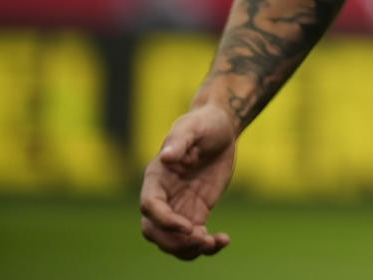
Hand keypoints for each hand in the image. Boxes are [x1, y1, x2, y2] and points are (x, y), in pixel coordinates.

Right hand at [140, 103, 238, 258]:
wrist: (222, 128)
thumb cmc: (203, 123)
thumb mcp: (192, 127)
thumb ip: (179, 141)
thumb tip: (166, 156)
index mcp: (156, 177)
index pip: (149, 207)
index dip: (165, 220)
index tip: (189, 226)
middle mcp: (163, 197)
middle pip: (155, 232)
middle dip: (175, 242)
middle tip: (203, 239)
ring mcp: (178, 207)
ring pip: (172, 241)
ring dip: (189, 250)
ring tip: (214, 243)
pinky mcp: (196, 212)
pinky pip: (194, 237)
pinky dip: (205, 246)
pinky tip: (223, 240)